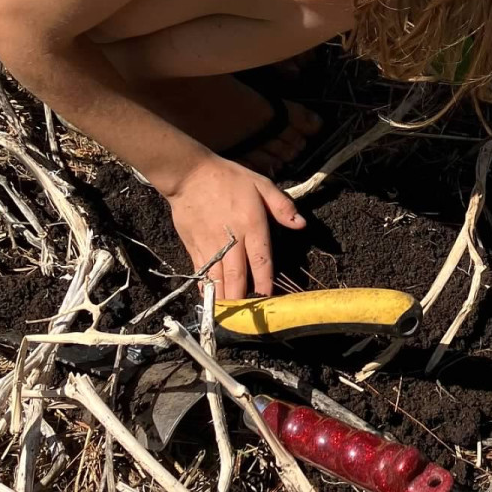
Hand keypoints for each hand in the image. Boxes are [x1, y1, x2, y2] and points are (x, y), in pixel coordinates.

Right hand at [164, 154, 304, 300]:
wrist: (190, 174)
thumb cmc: (229, 178)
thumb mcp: (261, 184)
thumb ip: (282, 206)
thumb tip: (301, 224)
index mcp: (252, 225)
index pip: (261, 260)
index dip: (265, 282)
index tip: (268, 298)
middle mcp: (231, 239)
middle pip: (238, 275)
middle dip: (242, 298)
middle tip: (247, 317)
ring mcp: (210, 244)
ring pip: (218, 278)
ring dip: (224, 298)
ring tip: (229, 314)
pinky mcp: (193, 245)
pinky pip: (201, 272)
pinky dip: (206, 287)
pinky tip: (210, 298)